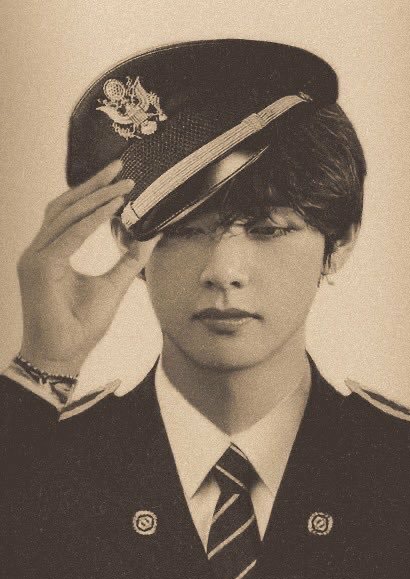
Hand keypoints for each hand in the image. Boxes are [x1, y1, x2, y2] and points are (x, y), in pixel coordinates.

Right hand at [17, 160, 157, 375]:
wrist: (62, 356)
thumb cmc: (81, 326)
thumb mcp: (112, 286)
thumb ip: (128, 261)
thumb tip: (150, 238)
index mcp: (50, 253)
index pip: (70, 213)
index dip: (92, 193)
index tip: (119, 179)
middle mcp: (38, 251)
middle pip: (64, 205)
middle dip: (93, 184)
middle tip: (120, 167)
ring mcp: (36, 258)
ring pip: (66, 214)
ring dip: (95, 197)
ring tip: (123, 185)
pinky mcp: (40, 268)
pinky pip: (69, 235)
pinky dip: (91, 220)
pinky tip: (113, 208)